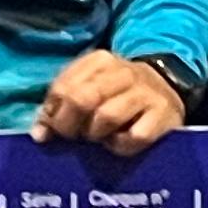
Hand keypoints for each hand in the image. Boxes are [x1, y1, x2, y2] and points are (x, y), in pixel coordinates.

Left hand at [35, 51, 185, 153]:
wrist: (167, 88)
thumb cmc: (117, 94)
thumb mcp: (88, 89)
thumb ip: (60, 106)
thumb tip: (40, 135)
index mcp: (99, 61)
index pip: (63, 88)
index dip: (53, 113)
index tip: (54, 128)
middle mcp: (123, 72)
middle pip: (82, 99)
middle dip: (70, 126)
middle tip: (74, 136)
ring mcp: (145, 92)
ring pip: (106, 117)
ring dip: (96, 135)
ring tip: (99, 137)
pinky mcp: (163, 114)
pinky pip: (134, 137)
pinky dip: (121, 145)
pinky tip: (120, 141)